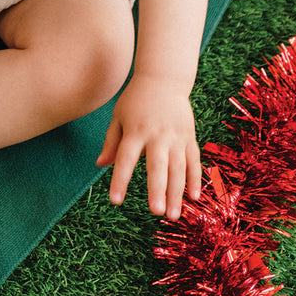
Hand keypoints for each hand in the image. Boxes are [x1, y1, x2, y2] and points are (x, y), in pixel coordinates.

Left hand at [96, 73, 201, 219]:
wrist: (163, 80)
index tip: (115, 201)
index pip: (125, 159)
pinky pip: (193, 161)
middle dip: (157, 191)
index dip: (120, 180)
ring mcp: (176, 137)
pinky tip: (194, 198)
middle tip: (156, 213)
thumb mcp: (118, 117)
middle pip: (157, 167)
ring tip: (173, 215)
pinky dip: (195, 179)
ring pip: (178, 168)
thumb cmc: (135, 100)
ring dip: (177, 193)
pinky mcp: (189, 137)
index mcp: (135, 131)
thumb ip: (111, 142)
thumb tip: (100, 165)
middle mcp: (157, 135)